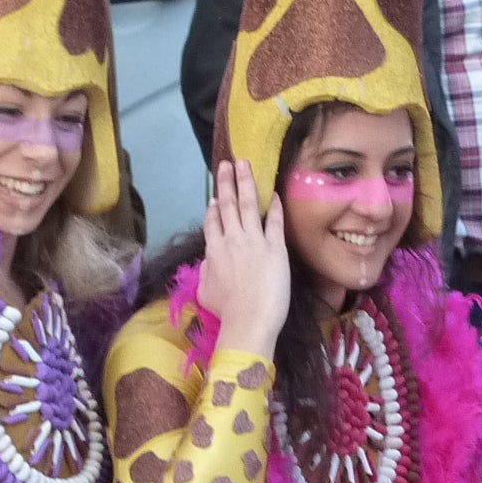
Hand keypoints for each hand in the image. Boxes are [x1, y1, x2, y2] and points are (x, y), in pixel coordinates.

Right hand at [196, 158, 290, 355]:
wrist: (250, 319)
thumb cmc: (227, 311)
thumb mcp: (205, 291)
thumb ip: (206, 271)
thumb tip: (209, 260)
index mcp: (214, 251)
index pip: (212, 222)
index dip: (214, 207)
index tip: (215, 196)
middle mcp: (232, 239)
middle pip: (228, 205)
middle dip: (226, 182)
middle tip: (226, 163)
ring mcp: (255, 240)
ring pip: (249, 205)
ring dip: (246, 182)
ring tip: (244, 164)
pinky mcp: (276, 247)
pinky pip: (275, 222)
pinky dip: (275, 206)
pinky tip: (274, 194)